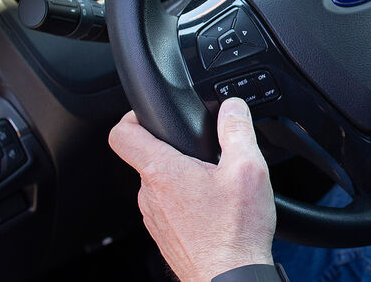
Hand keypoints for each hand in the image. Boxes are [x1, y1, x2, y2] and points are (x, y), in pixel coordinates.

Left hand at [108, 99, 275, 281]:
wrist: (230, 278)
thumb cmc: (236, 231)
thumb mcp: (249, 169)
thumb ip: (237, 130)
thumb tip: (232, 106)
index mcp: (163, 172)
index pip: (122, 134)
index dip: (131, 116)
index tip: (148, 114)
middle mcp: (150, 195)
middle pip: (149, 158)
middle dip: (175, 150)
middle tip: (207, 153)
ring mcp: (154, 218)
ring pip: (162, 184)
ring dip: (184, 178)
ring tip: (217, 184)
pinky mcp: (165, 235)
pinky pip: (170, 207)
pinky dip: (188, 202)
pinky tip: (215, 209)